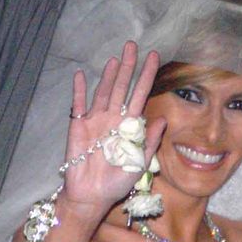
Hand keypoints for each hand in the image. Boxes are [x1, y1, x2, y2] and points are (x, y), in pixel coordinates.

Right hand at [59, 41, 164, 216]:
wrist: (91, 196)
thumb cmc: (117, 183)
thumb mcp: (139, 164)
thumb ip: (149, 141)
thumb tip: (163, 120)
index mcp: (130, 126)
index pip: (141, 95)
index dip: (147, 76)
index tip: (155, 57)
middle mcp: (113, 119)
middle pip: (122, 88)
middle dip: (129, 67)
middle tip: (133, 45)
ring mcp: (95, 121)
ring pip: (103, 92)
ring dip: (109, 75)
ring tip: (116, 58)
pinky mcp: (78, 126)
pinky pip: (79, 105)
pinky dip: (80, 90)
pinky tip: (82, 75)